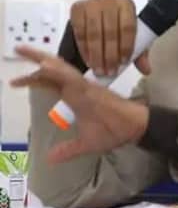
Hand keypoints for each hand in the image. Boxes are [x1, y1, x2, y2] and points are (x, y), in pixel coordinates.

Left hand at [10, 46, 148, 163]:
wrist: (134, 128)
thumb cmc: (114, 131)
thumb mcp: (85, 144)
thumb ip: (67, 149)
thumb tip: (49, 158)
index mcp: (75, 96)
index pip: (51, 83)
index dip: (34, 79)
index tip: (14, 81)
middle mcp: (78, 88)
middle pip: (53, 70)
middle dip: (36, 59)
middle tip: (18, 48)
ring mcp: (85, 87)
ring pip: (61, 70)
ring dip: (44, 62)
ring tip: (27, 52)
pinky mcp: (92, 90)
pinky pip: (73, 79)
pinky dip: (59, 73)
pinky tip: (47, 67)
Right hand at [70, 0, 150, 75]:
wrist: (100, 13)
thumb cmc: (119, 24)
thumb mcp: (133, 36)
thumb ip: (140, 52)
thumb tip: (146, 69)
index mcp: (127, 5)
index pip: (128, 27)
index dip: (125, 46)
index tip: (123, 62)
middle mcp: (109, 1)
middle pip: (110, 32)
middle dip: (109, 55)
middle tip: (110, 71)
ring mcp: (91, 4)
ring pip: (94, 34)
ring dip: (96, 55)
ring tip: (99, 70)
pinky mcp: (77, 9)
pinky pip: (80, 33)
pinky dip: (84, 50)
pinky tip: (89, 60)